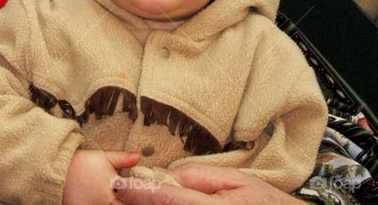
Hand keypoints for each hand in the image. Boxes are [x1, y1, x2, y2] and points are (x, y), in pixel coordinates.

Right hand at [63, 149, 140, 204]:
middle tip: (120, 198)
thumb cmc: (81, 162)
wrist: (57, 167)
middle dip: (123, 203)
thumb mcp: (103, 157)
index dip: (136, 199)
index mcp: (112, 188)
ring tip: (108, 199)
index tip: (138, 197)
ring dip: (110, 204)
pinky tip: (95, 202)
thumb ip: (122, 159)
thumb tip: (138, 156)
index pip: (131, 200)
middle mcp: (104, 201)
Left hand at [113, 163, 302, 204]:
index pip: (168, 199)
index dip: (139, 192)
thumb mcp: (232, 179)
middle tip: (119, 193)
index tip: (117, 186)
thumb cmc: (260, 201)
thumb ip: (195, 177)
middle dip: (140, 203)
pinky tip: (154, 203)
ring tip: (132, 199)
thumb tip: (164, 175)